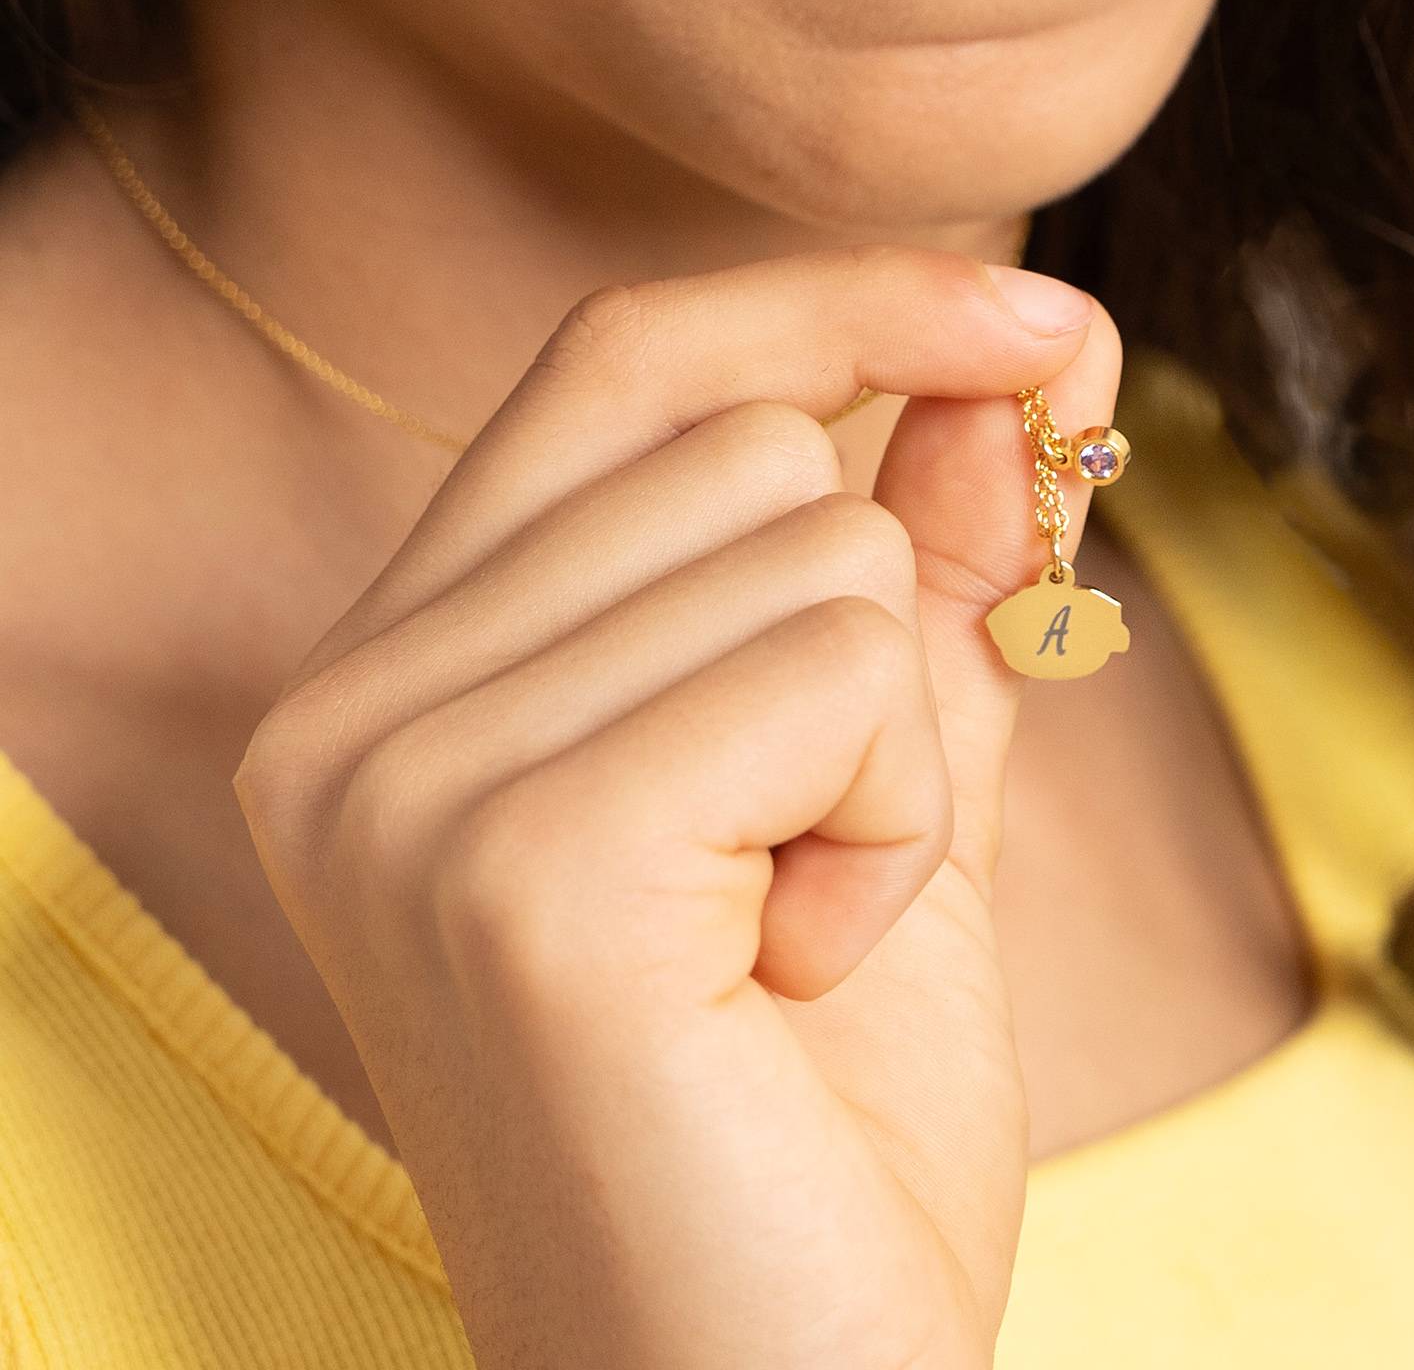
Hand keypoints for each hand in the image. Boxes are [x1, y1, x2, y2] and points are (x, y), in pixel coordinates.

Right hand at [230, 242, 1119, 1369]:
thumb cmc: (818, 1119)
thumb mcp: (893, 782)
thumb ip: (936, 558)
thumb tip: (1024, 344)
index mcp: (408, 674)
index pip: (628, 362)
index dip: (846, 307)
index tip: (1046, 322)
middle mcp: (356, 710)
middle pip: (745, 446)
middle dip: (873, 644)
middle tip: (808, 868)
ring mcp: (409, 782)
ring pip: (817, 545)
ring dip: (888, 755)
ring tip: (795, 942)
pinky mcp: (518, 867)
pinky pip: (839, 669)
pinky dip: (893, 823)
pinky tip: (805, 975)